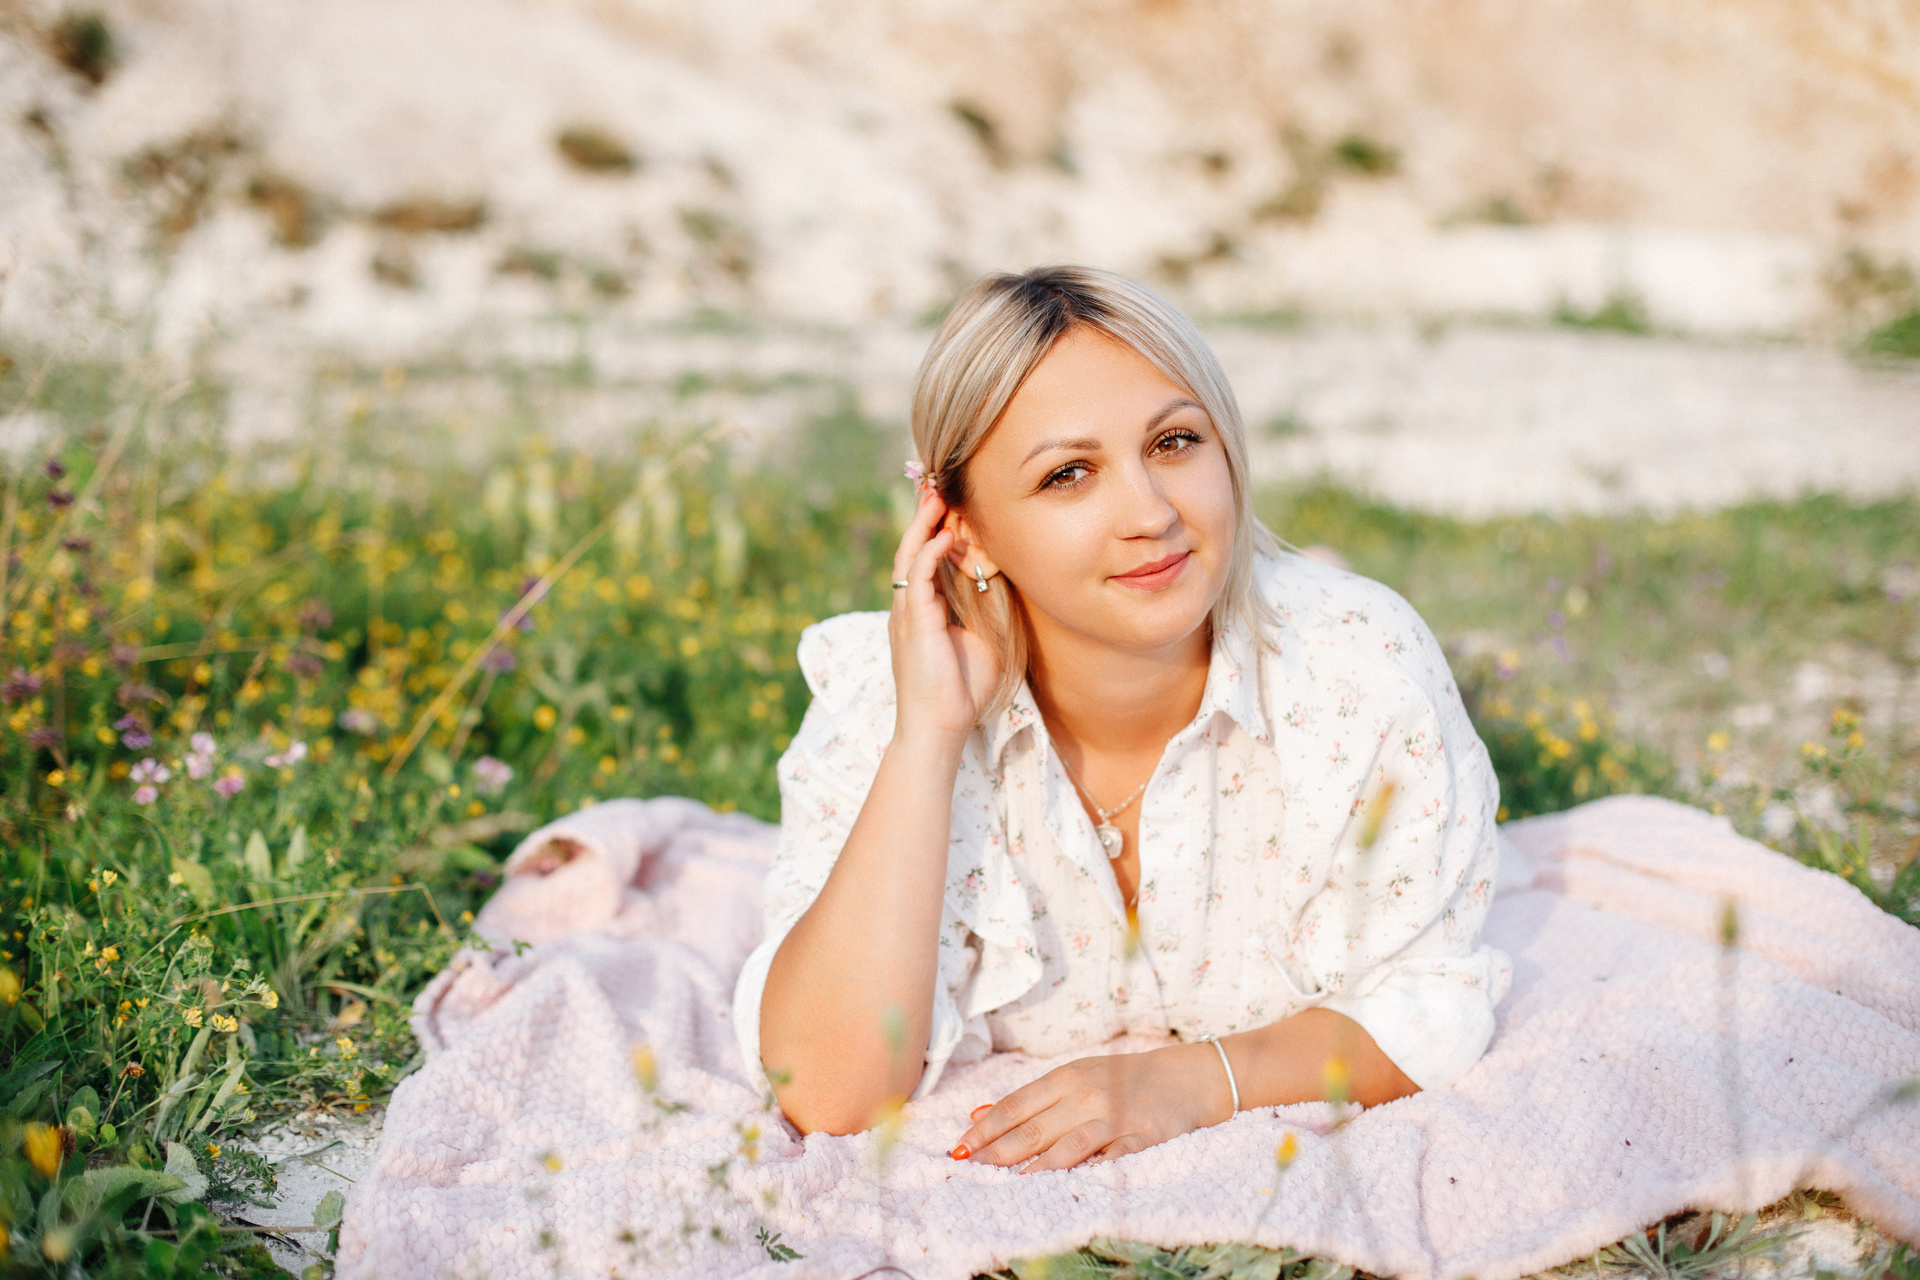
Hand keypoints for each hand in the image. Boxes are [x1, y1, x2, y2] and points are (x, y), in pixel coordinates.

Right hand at [889, 486, 999, 748]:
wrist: (939, 727)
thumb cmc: (961, 691)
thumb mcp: (981, 640)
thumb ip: (986, 611)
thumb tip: (1003, 583)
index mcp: (923, 609)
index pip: (925, 558)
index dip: (935, 529)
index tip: (951, 502)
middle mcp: (910, 606)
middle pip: (912, 547)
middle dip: (924, 515)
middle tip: (938, 483)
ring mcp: (907, 613)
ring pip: (910, 555)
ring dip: (923, 525)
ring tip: (937, 495)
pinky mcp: (912, 623)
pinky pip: (916, 578)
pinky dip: (929, 553)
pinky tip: (946, 535)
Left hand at [952, 1041, 1230, 1171]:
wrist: (1185, 1077)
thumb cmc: (1123, 1079)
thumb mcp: (1076, 1077)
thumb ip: (1031, 1099)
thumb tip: (979, 1115)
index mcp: (1065, 1078)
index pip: (1014, 1106)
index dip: (984, 1130)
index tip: (958, 1149)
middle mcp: (1085, 1096)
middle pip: (1033, 1129)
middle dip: (997, 1152)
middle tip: (969, 1169)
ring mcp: (1113, 1117)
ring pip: (1065, 1146)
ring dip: (1035, 1166)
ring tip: (1009, 1184)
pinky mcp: (1140, 1138)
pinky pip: (1108, 1158)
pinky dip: (1086, 1172)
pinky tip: (1064, 1185)